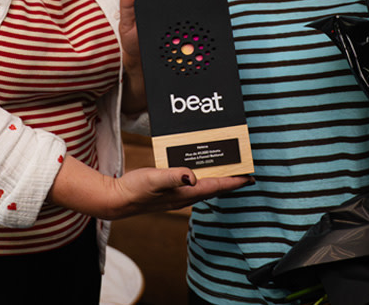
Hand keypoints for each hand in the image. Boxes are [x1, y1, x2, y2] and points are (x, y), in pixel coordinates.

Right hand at [50, 154, 248, 219]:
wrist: (118, 199)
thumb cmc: (136, 190)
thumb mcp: (154, 178)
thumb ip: (174, 176)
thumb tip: (193, 176)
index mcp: (186, 193)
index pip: (217, 187)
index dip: (235, 181)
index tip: (250, 177)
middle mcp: (185, 196)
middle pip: (215, 187)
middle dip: (230, 180)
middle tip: (245, 170)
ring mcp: (178, 195)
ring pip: (205, 186)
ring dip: (217, 178)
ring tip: (228, 168)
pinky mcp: (171, 192)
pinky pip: (192, 184)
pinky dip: (201, 176)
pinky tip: (199, 169)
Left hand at [119, 0, 195, 78]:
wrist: (143, 64)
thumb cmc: (133, 44)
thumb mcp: (126, 26)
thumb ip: (126, 6)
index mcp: (148, 8)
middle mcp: (162, 12)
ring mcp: (173, 22)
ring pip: (182, 5)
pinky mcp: (182, 31)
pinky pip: (190, 21)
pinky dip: (196, 12)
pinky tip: (200, 6)